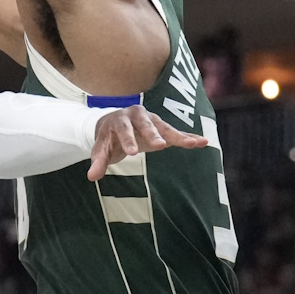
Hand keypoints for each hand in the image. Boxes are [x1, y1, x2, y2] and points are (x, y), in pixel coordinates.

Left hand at [88, 106, 206, 180]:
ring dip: (178, 136)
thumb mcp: (101, 148)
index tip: (133, 153)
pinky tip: (203, 142)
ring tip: (192, 144)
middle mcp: (137, 116)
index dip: (128, 140)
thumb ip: (98, 161)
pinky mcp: (163, 127)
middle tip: (160, 145)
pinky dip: (189, 137)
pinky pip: (178, 132)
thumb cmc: (108, 137)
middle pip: (146, 124)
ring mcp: (152, 120)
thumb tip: (92, 177)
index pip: (123, 130)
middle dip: (153, 134)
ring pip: (165, 127)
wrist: (116, 122)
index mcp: (120, 119)